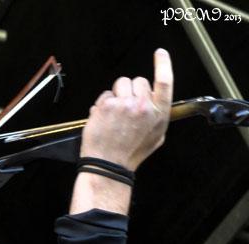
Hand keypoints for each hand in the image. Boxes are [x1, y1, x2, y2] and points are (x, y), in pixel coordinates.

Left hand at [80, 48, 173, 171]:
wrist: (108, 164)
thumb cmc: (130, 153)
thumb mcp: (155, 137)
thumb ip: (156, 116)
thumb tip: (153, 101)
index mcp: (159, 114)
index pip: (165, 82)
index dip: (163, 65)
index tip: (160, 53)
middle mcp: (144, 107)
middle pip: (139, 80)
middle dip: (131, 89)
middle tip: (124, 107)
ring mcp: (125, 104)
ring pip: (121, 83)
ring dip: (117, 94)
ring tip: (114, 114)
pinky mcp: (108, 105)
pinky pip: (106, 95)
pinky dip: (103, 104)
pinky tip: (104, 119)